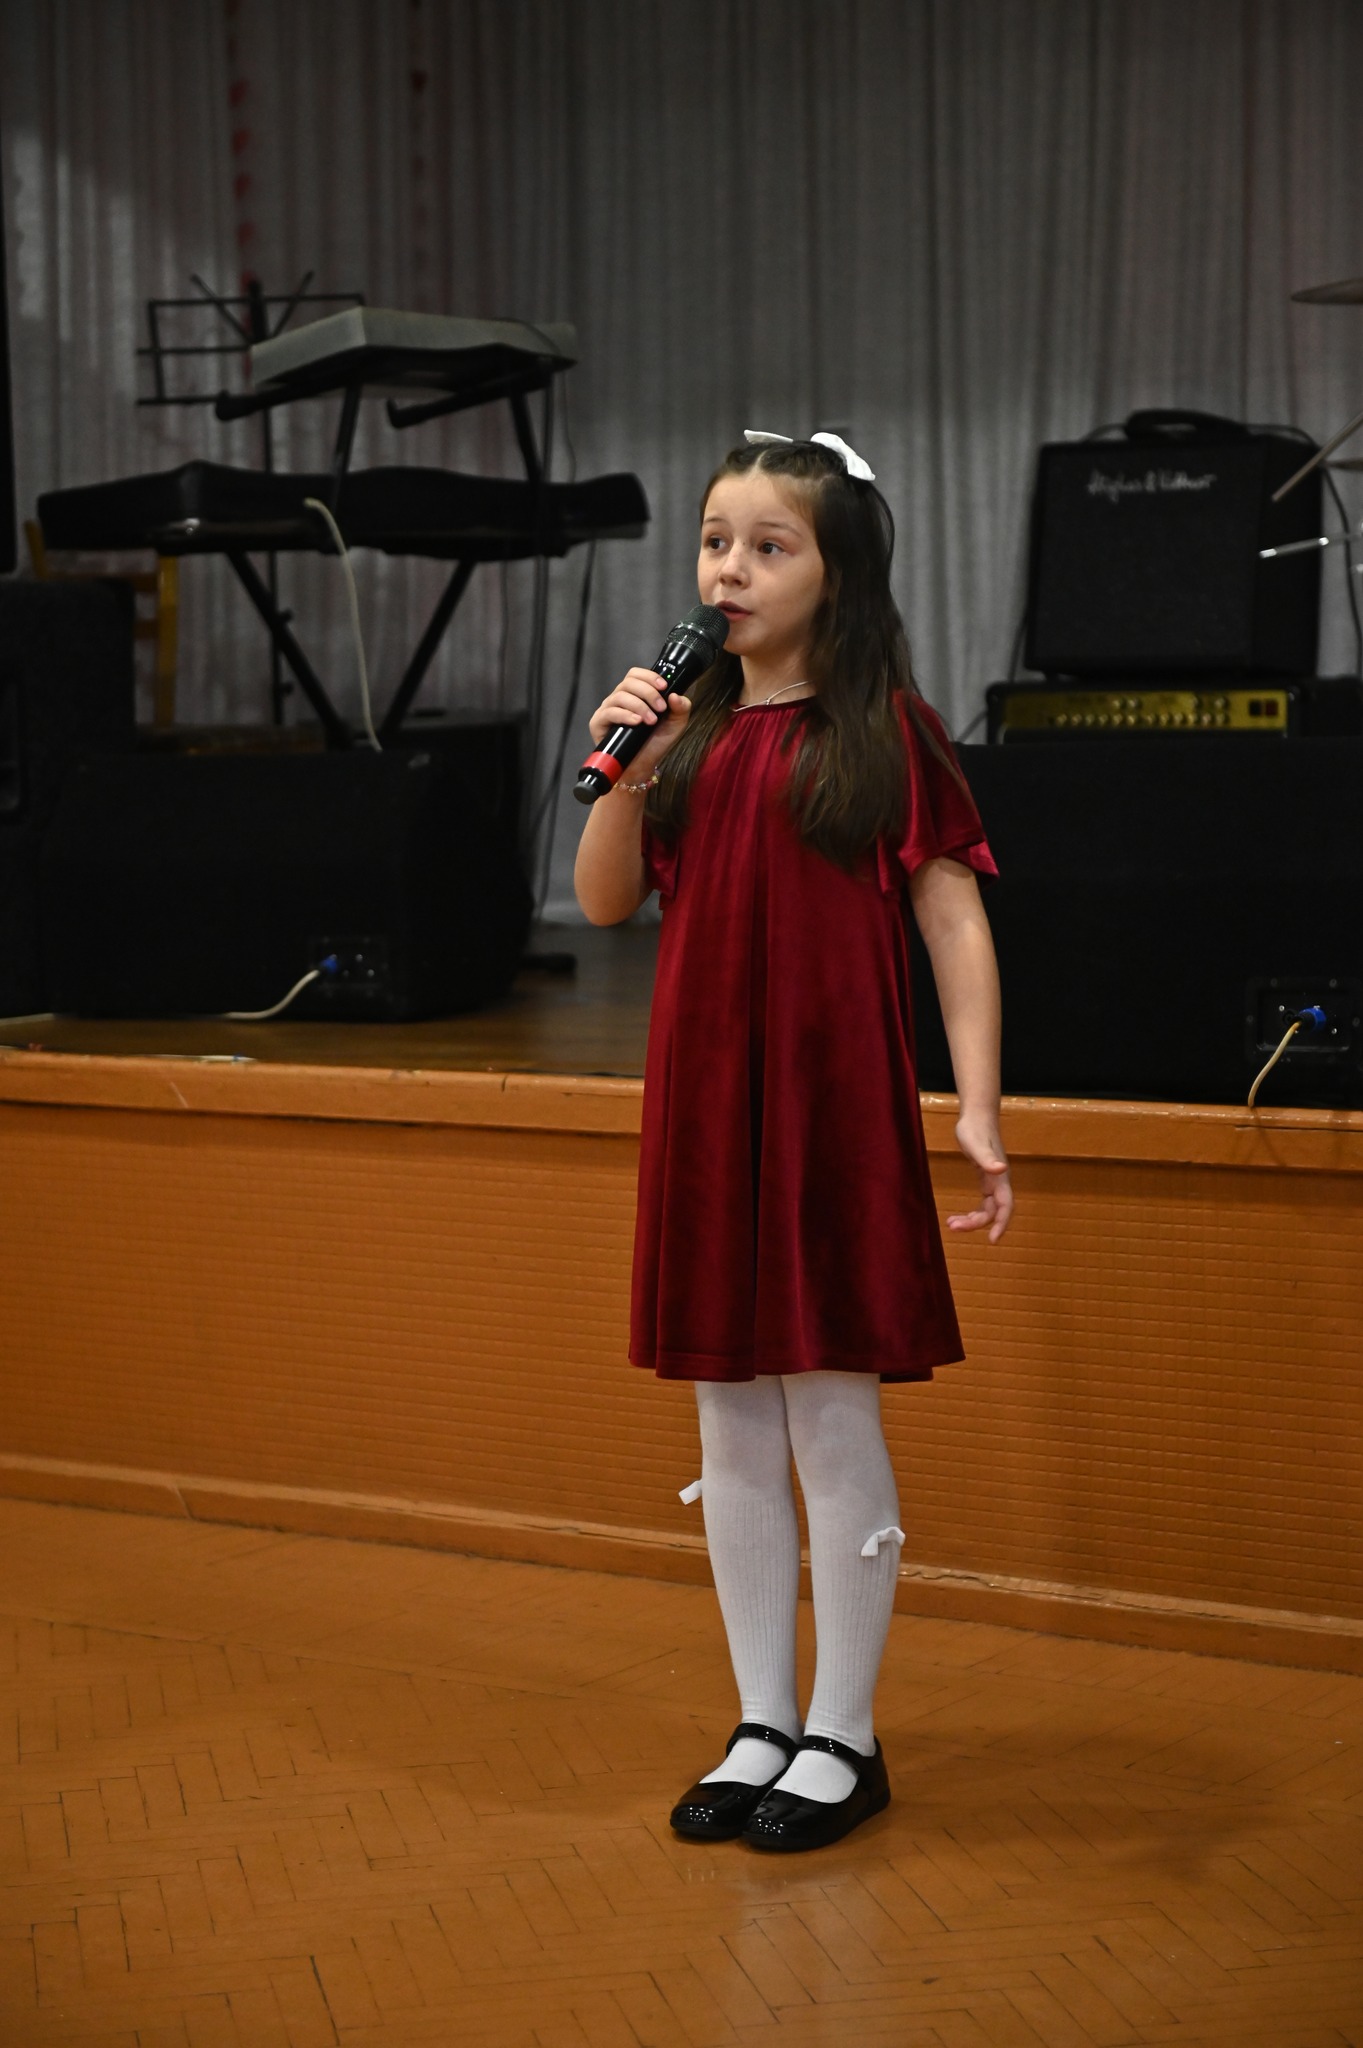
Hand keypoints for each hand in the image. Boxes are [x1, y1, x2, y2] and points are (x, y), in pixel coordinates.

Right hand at [588, 668, 691, 778]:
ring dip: (639, 706)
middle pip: (629, 682)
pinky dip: (625, 715)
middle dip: (648, 693)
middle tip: (661, 708)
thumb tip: (675, 695)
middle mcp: (620, 699)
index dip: (650, 676)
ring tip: (651, 721)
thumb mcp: (675, 724)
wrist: (642, 767)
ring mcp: (608, 710)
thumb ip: (681, 708)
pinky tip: (636, 722)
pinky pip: (609, 712)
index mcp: (635, 694)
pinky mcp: (598, 723)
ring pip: (620, 695)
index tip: (664, 687)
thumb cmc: (655, 743)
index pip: (636, 674)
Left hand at [946, 1110, 1012, 1242]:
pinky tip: (957, 1217)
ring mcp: (993, 1181)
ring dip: (972, 1220)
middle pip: (993, 1211)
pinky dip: (972, 1212)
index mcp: (1000, 1176)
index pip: (1005, 1206)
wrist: (976, 1115)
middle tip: (953, 1227)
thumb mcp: (976, 1144)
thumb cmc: (975, 1128)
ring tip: (951, 1224)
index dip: (1001, 1224)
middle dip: (976, 1223)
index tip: (993, 1240)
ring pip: (987, 1209)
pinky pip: (983, 1203)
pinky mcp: (985, 1178)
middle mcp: (999, 1181)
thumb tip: (1001, 1169)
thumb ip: (987, 1158)